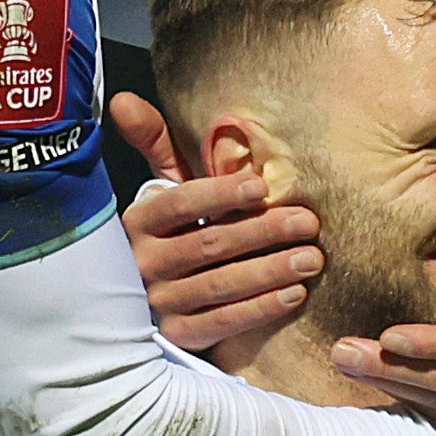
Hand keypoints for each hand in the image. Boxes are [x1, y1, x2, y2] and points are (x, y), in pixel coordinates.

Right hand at [119, 90, 320, 367]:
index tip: (261, 186)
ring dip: (269, 271)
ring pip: (219, 285)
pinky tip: (294, 294)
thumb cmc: (174, 232)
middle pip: (208, 244)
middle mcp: (143, 263)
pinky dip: (260, 308)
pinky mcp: (178, 336)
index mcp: (138, 221)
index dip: (218, 194)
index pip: (178, 204)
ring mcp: (160, 303)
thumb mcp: (165, 191)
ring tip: (312, 258)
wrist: (155, 301)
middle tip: (309, 222)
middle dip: (262, 232)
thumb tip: (123, 99)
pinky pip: (223, 322)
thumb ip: (157, 145)